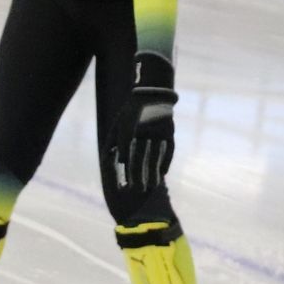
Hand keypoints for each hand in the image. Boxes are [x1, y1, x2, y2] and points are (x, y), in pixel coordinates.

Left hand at [108, 59, 177, 195]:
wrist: (152, 92)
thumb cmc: (132, 111)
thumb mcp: (120, 124)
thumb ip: (114, 141)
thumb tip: (114, 160)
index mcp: (127, 128)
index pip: (124, 154)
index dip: (124, 170)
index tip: (122, 186)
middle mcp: (142, 130)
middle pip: (140, 158)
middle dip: (138, 176)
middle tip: (137, 191)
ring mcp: (157, 131)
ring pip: (154, 156)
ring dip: (153, 172)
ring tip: (152, 187)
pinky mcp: (169, 131)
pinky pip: (168, 149)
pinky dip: (166, 161)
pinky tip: (163, 173)